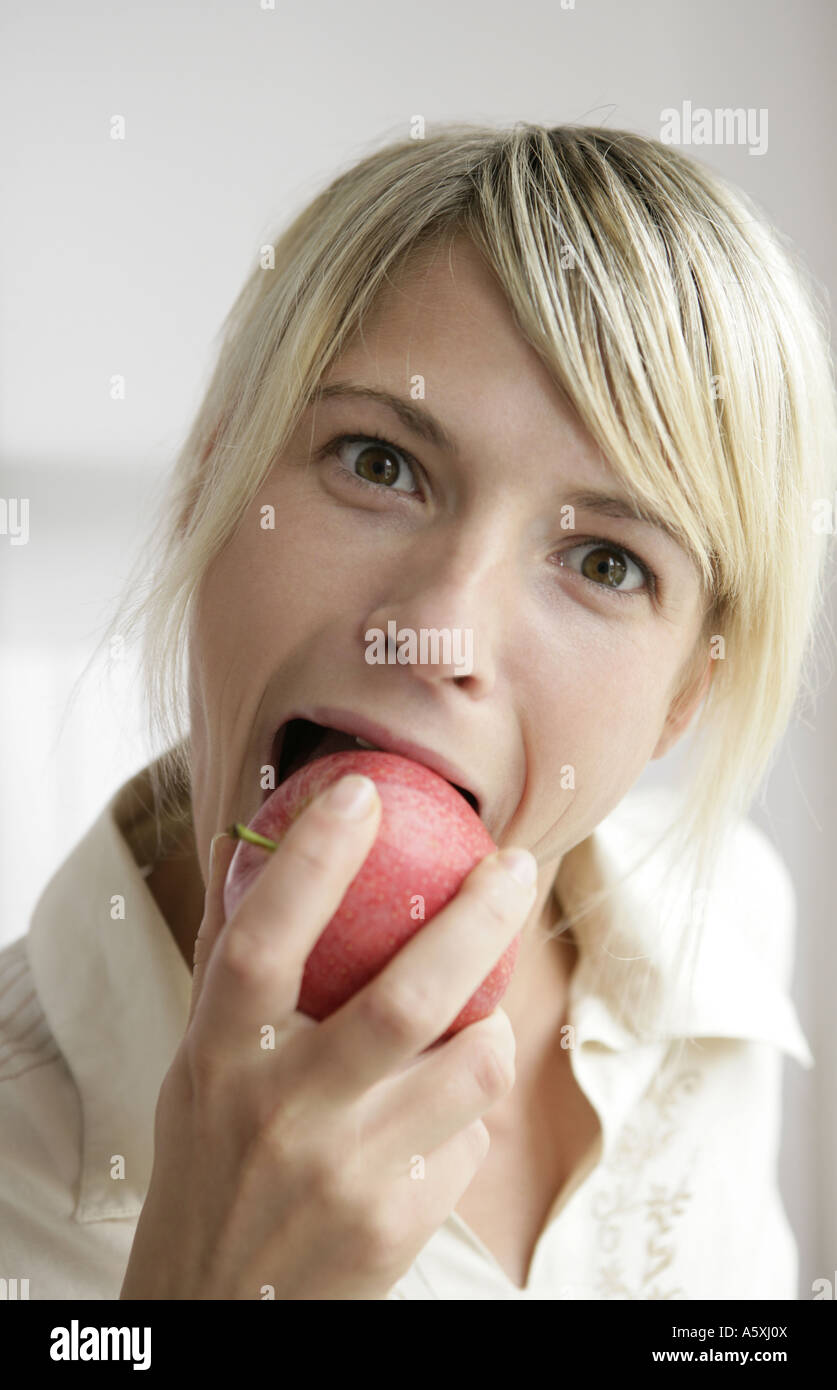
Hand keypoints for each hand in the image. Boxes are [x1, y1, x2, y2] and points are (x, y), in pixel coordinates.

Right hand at [120, 772, 535, 1299]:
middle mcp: (280, 1112)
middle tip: (514, 865)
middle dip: (477, 919)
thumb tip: (241, 839)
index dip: (312, 859)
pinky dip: (464, 1112)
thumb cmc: (210, 1162)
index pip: (262, 940)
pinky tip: (429, 1120)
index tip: (363, 791)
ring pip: (470, 1067)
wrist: (214, 1309)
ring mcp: (345, 1173)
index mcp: (218, 1058)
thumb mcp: (197, 1064)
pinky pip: (469, 1136)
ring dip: (489, 1029)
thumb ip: (228, 961)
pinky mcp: (397, 1224)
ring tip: (476, 1015)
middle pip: (405, 999)